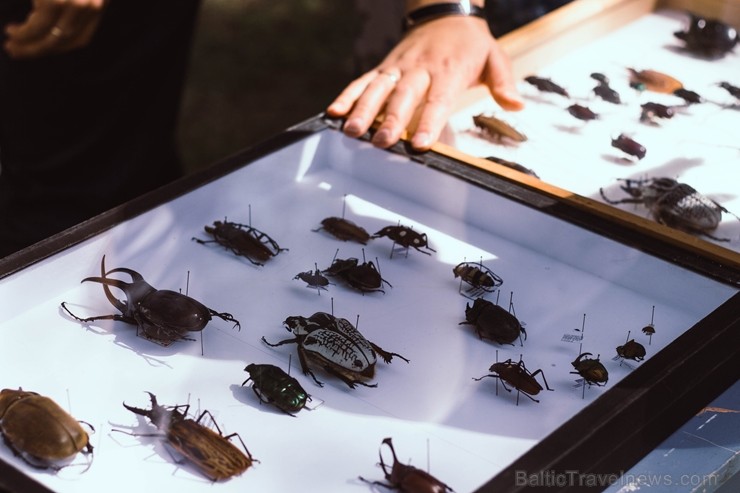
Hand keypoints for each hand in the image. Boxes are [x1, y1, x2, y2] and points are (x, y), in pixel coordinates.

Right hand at [3, 0, 106, 58]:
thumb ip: (67, 9)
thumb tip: (46, 30)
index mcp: (97, 5)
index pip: (80, 40)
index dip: (59, 49)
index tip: (41, 52)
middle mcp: (89, 7)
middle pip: (66, 41)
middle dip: (40, 51)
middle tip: (17, 53)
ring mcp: (74, 5)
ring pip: (52, 38)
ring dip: (28, 45)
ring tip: (11, 45)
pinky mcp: (55, 2)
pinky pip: (38, 26)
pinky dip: (23, 33)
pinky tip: (12, 32)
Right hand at [327, 15, 523, 150]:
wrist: (446, 11)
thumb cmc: (471, 43)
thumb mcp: (494, 57)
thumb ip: (503, 82)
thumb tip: (517, 105)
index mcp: (448, 70)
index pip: (437, 100)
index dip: (428, 122)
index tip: (419, 144)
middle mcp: (419, 68)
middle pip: (403, 97)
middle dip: (390, 120)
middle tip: (379, 142)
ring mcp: (398, 67)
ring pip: (378, 89)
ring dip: (363, 110)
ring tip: (352, 131)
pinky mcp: (384, 67)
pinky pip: (363, 81)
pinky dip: (348, 95)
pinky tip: (335, 112)